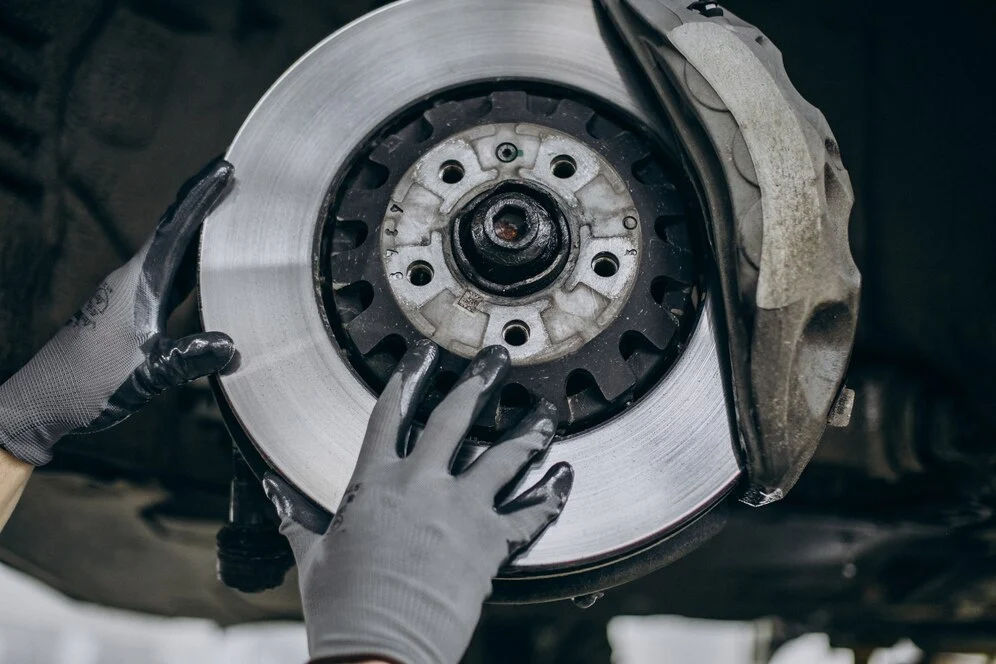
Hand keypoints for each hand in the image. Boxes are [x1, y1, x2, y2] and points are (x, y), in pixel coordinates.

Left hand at [0, 158, 235, 465]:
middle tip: (234, 179)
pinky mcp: (132, 314)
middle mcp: (132, 281)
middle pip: (175, 231)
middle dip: (204, 204)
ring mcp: (131, 296)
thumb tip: (231, 347)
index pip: (175, 229)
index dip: (201, 197)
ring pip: (173, 253)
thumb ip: (188, 359)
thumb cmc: (85, 384)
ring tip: (230, 214)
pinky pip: (170, 277)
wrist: (43, 403)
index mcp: (135, 283)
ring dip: (199, 232)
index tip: (224, 169)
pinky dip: (192, 264)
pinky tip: (207, 267)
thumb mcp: (143, 374)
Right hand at [264, 341, 573, 663]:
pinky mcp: (489, 543)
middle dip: (478, 382)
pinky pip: (530, 513)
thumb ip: (295, 518)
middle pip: (454, 418)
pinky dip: (551, 495)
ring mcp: (460, 510)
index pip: (391, 413)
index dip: (407, 377)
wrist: (377, 649)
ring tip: (543, 413)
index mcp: (375, 482)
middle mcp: (421, 486)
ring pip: (504, 456)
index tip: (422, 356)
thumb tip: (272, 494)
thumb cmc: (343, 607)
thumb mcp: (312, 556)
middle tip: (496, 361)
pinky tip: (564, 477)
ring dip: (528, 431)